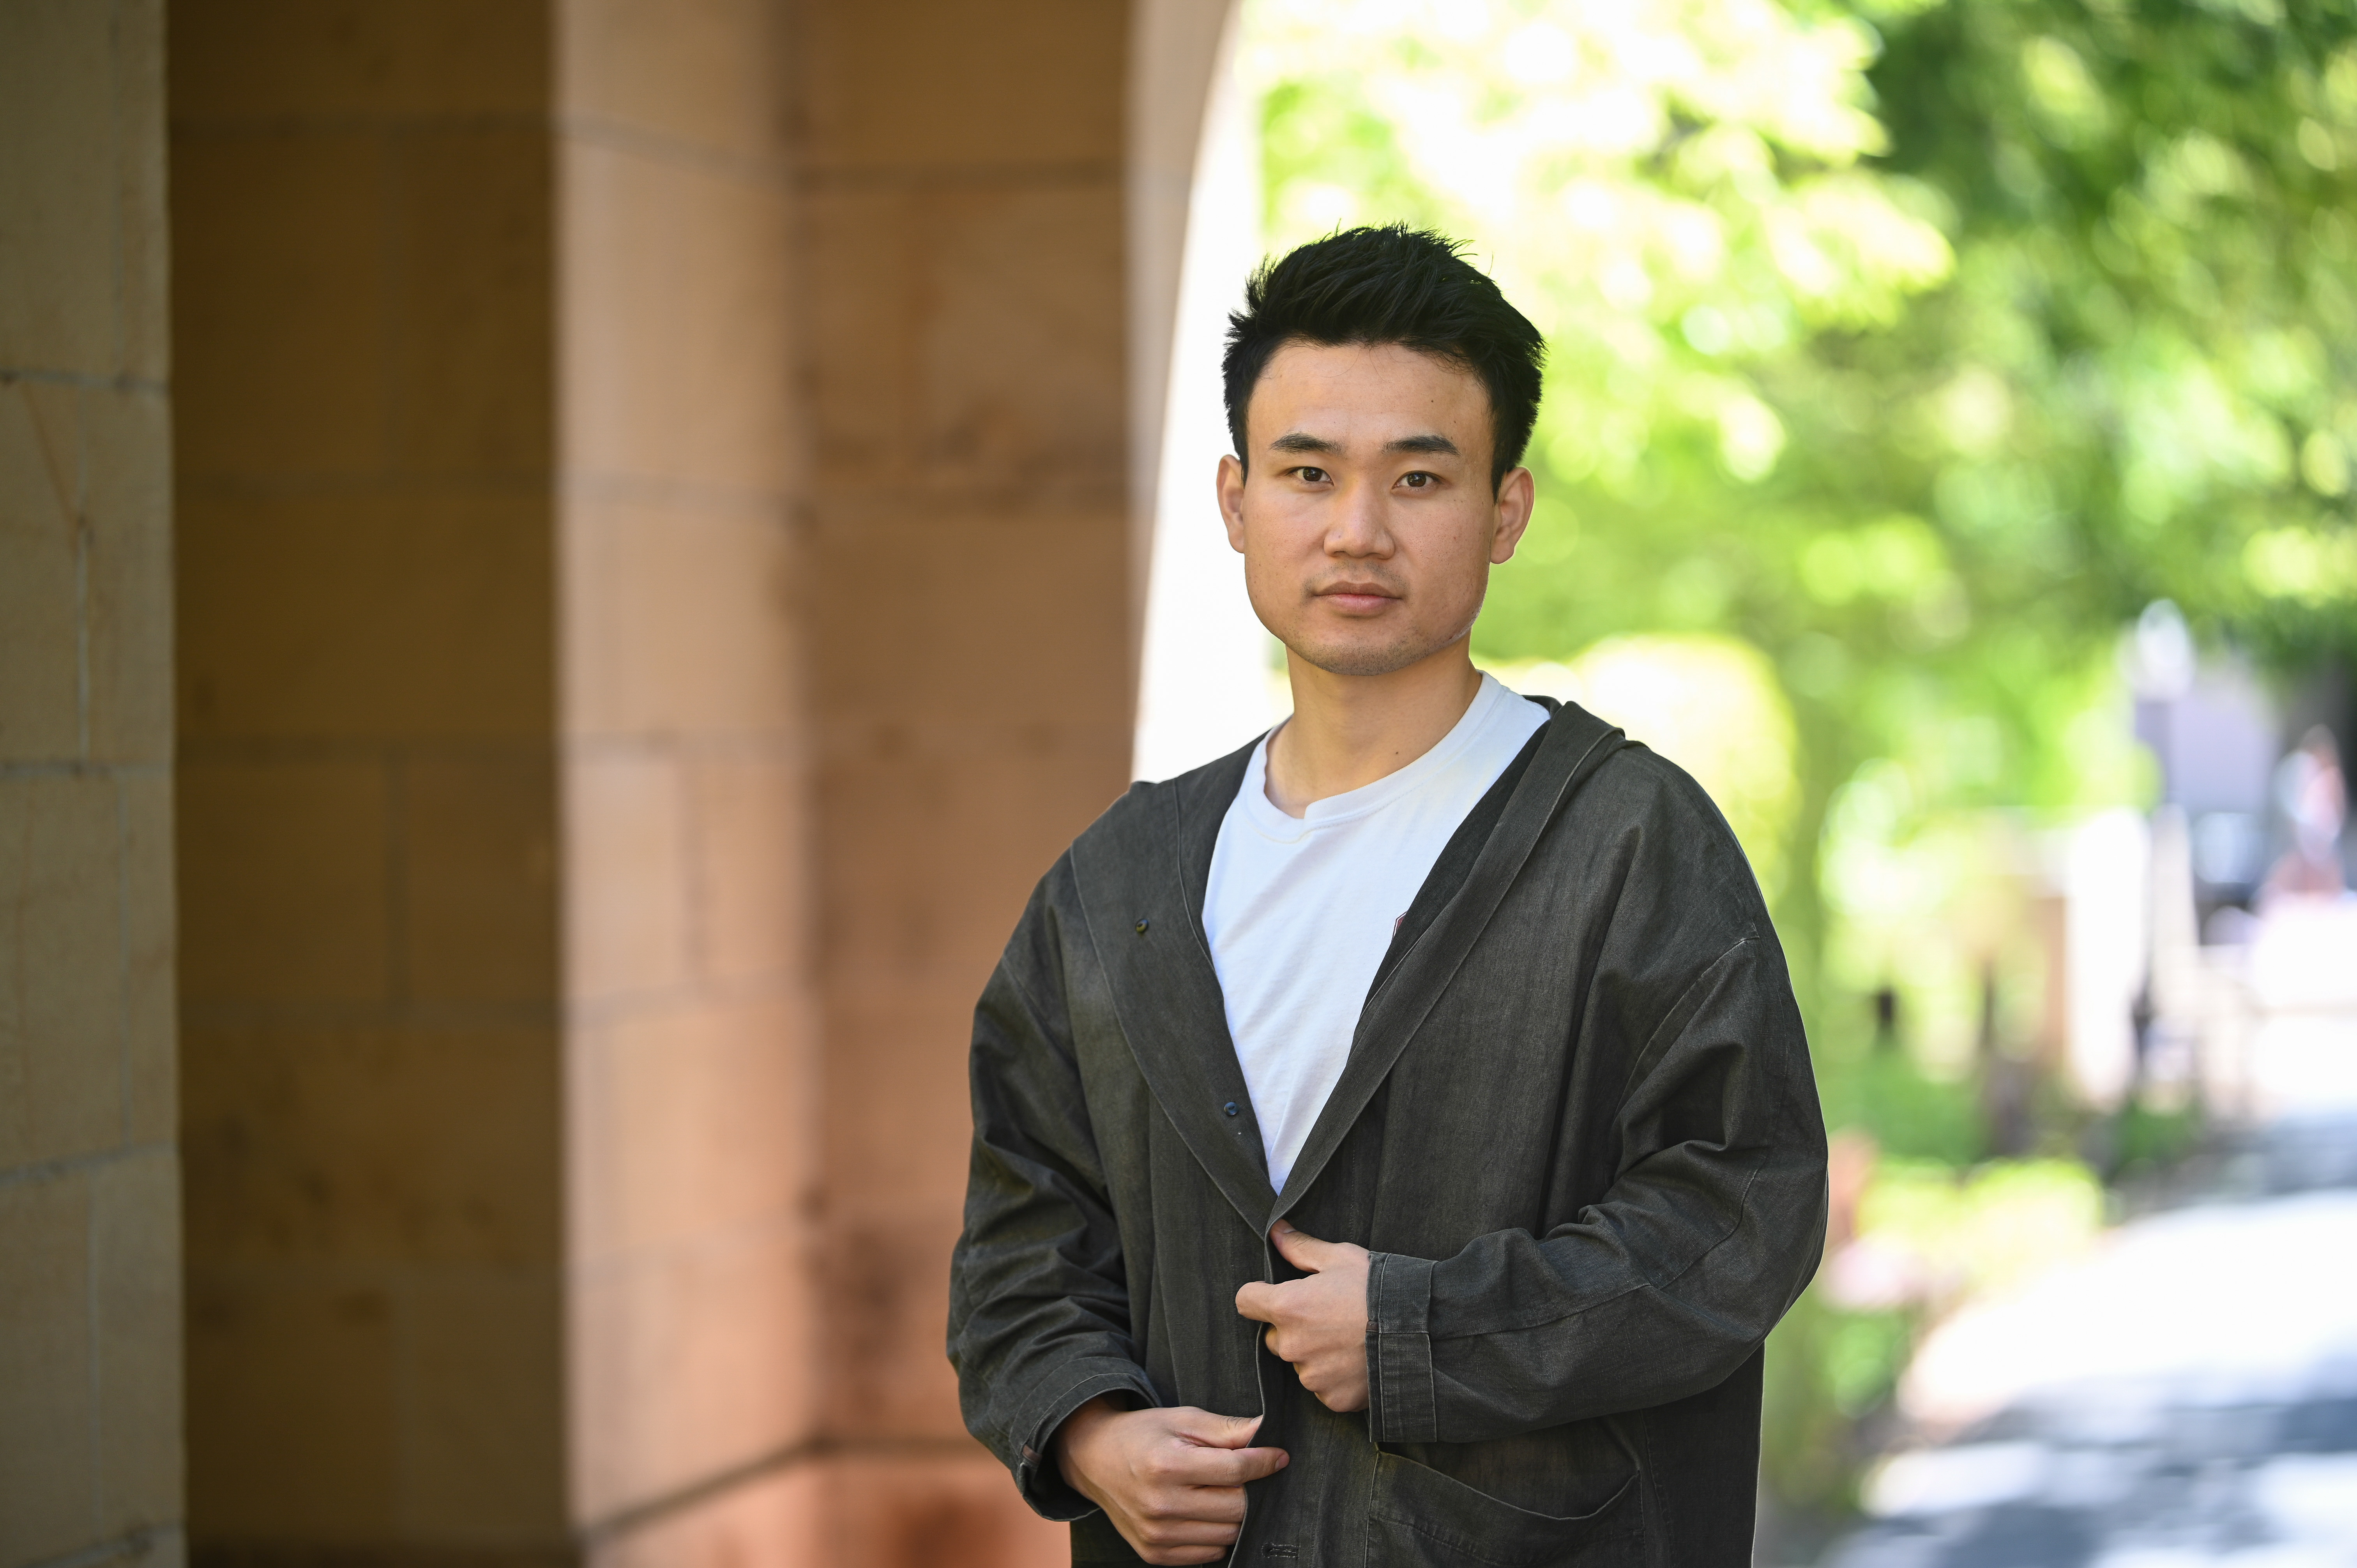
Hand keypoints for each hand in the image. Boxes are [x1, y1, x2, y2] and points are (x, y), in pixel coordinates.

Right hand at [1052, 1396, 1289, 1564]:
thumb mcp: (1182, 1419)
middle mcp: (1161, 1505)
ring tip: (1222, 1492)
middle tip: (1243, 1473)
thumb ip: (1225, 1429)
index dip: (1264, 1461)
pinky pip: (1208, 1554)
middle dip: (1249, 1489)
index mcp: (1167, 1466)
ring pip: (1227, 1535)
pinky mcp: (1154, 1553)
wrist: (1094, 1460)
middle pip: (1236, 1507)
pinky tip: (1205, 1512)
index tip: (1278, 1456)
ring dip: (1235, 1514)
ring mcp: (1156, 1534)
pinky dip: (1216, 1535)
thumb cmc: (1143, 1435)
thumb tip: (1266, 1432)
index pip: (1235, 1470)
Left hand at [1234, 1220, 1371, 1412]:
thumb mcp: (1341, 1258)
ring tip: (1349, 1339)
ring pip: (1300, 1362)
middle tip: (1328, 1316)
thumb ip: (1301, 1248)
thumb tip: (1276, 1232)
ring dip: (1315, 1353)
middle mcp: (1292, 1345)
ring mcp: (1312, 1376)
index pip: (1246, 1301)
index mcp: (1287, 1306)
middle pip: (1274, 1336)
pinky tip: (1358, 1360)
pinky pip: (1322, 1387)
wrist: (1423, 1331)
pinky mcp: (1332, 1399)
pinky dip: (1335, 1376)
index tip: (1276, 1294)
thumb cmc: (1379, 1289)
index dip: (1259, 1295)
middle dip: (1293, 1327)